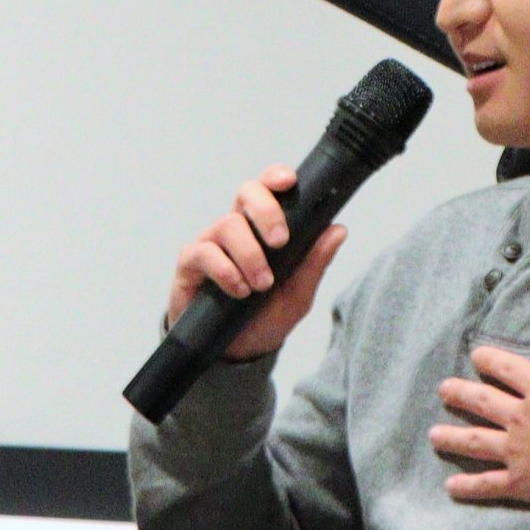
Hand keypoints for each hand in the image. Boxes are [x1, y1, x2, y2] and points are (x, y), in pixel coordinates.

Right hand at [167, 167, 346, 362]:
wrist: (236, 352)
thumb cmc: (265, 317)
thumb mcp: (297, 295)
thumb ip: (315, 263)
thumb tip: (339, 230)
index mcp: (263, 226)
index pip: (268, 189)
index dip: (276, 177)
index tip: (290, 182)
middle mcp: (237, 227)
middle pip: (246, 192)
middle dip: (266, 211)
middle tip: (280, 242)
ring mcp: (212, 242)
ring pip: (229, 225)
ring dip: (250, 255)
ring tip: (261, 285)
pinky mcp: (190, 263)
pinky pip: (204, 253)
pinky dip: (226, 270)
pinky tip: (239, 291)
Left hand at [429, 292, 529, 504]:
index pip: (509, 369)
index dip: (492, 361)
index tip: (476, 356)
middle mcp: (521, 417)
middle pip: (484, 402)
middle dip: (462, 395)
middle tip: (442, 390)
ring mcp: (517, 450)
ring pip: (477, 441)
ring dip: (454, 437)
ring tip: (433, 436)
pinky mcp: (520, 481)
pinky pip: (489, 483)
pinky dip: (470, 486)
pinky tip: (451, 486)